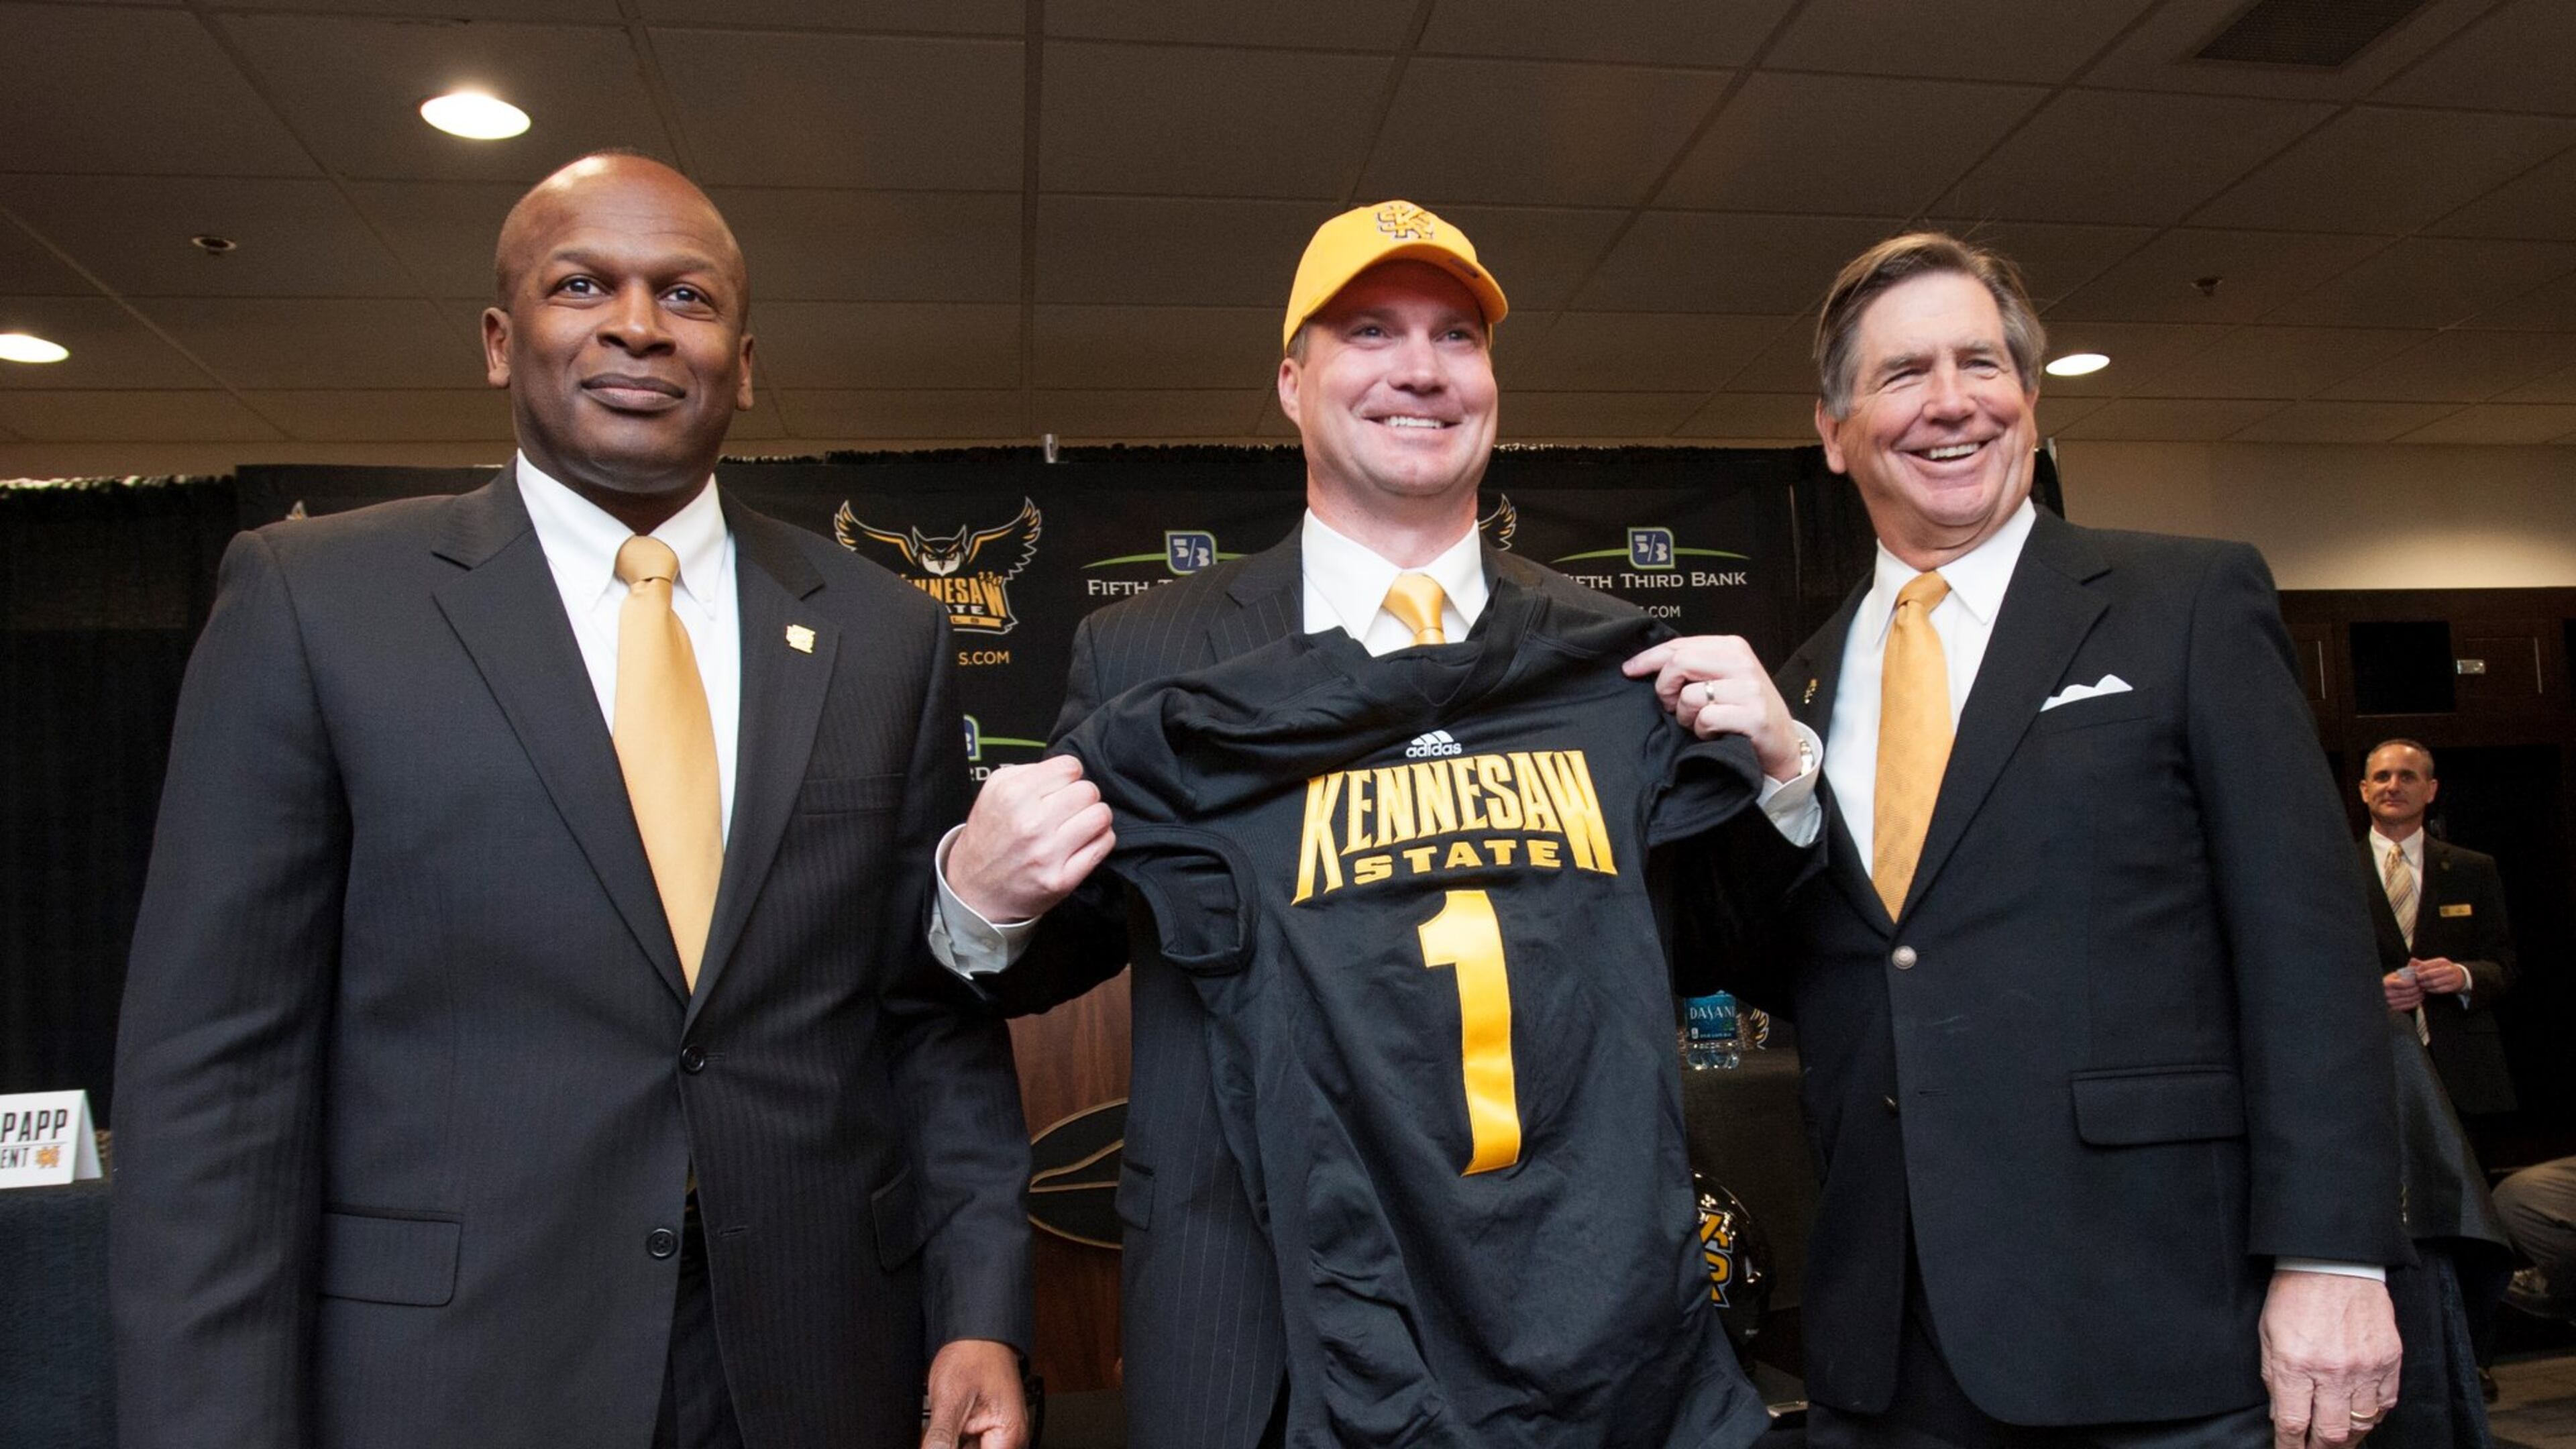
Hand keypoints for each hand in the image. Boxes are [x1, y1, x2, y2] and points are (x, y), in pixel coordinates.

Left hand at [921, 1338, 1026, 1448]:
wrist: (975, 1332)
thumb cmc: (972, 1356)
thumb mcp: (949, 1402)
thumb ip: (940, 1442)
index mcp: (1009, 1438)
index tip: (938, 1443)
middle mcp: (1009, 1441)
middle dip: (948, 1446)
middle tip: (938, 1430)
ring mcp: (999, 1436)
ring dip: (949, 1444)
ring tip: (944, 1420)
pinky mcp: (988, 1431)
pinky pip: (968, 1447)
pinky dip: (951, 1442)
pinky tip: (943, 1429)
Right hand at [944, 756, 1113, 923]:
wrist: (975, 889)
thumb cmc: (989, 837)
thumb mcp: (994, 791)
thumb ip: (1030, 771)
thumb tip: (1068, 770)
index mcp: (1012, 794)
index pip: (1070, 767)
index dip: (1069, 776)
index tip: (1062, 787)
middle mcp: (1030, 823)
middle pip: (1089, 791)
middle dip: (1083, 796)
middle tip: (1070, 808)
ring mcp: (1047, 853)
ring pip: (1101, 816)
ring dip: (1095, 817)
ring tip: (1079, 823)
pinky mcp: (1062, 879)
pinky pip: (1103, 845)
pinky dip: (1099, 840)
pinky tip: (1082, 842)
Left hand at [1621, 636, 1801, 780]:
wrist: (1781, 744)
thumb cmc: (1745, 711)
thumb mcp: (1721, 679)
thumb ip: (1693, 667)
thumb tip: (1646, 664)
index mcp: (1732, 647)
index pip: (1680, 645)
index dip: (1649, 658)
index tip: (1630, 669)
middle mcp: (1742, 663)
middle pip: (1680, 663)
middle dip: (1665, 688)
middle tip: (1672, 705)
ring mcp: (1749, 689)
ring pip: (1690, 695)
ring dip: (1686, 716)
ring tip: (1701, 722)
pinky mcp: (1753, 715)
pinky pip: (1706, 719)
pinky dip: (1702, 731)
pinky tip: (1714, 733)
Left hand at [2260, 1269, 2399, 1448]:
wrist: (2335, 1262)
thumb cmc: (2295, 1295)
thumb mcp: (2269, 1334)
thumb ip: (2273, 1377)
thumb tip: (2281, 1415)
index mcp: (2295, 1364)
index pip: (2293, 1423)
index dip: (2290, 1446)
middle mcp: (2332, 1371)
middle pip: (2332, 1433)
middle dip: (2320, 1448)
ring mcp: (2365, 1368)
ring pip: (2362, 1424)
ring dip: (2349, 1436)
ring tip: (2338, 1436)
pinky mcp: (2389, 1360)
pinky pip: (2386, 1403)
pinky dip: (2374, 1414)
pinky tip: (2361, 1413)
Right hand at [2381, 969, 2424, 1012]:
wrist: (2381, 994)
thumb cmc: (2390, 982)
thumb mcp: (2394, 975)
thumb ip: (2405, 969)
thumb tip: (2413, 960)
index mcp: (2386, 983)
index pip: (2403, 983)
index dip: (2413, 982)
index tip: (2418, 980)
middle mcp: (2387, 993)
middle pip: (2407, 992)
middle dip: (2418, 989)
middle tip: (2423, 986)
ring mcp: (2390, 1001)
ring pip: (2409, 999)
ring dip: (2418, 996)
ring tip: (2423, 992)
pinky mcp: (2394, 1008)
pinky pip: (2407, 1005)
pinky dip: (2416, 1002)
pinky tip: (2420, 998)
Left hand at [2409, 957, 2467, 994]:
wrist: (2460, 976)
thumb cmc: (2442, 970)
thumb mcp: (2435, 964)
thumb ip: (2423, 963)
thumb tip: (2411, 961)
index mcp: (2441, 962)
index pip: (2425, 965)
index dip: (2418, 971)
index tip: (2413, 974)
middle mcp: (2447, 969)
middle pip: (2429, 974)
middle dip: (2421, 979)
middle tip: (2416, 981)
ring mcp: (2451, 978)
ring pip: (2434, 983)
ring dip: (2425, 985)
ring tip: (2420, 986)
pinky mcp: (2453, 986)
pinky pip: (2439, 989)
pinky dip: (2431, 990)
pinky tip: (2427, 989)